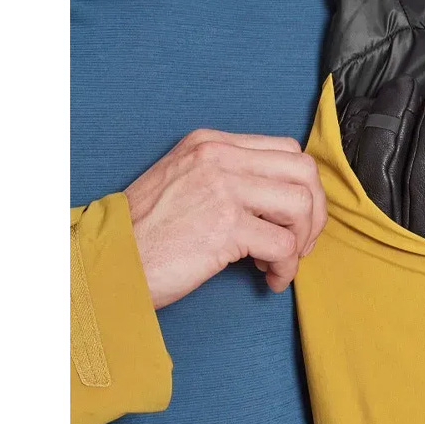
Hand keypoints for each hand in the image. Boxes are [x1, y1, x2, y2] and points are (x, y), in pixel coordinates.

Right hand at [123, 129, 327, 307]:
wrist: (110, 261)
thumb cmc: (145, 233)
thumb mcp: (183, 182)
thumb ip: (227, 177)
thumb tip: (279, 198)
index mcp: (211, 143)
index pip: (286, 149)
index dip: (302, 187)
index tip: (294, 219)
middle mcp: (219, 157)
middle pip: (303, 171)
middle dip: (314, 212)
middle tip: (302, 243)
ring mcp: (222, 188)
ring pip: (300, 205)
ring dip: (301, 241)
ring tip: (280, 263)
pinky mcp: (225, 226)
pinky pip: (284, 246)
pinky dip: (286, 268)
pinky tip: (270, 279)